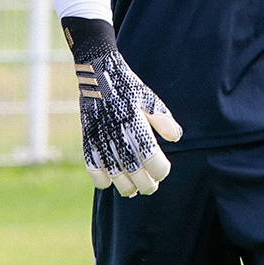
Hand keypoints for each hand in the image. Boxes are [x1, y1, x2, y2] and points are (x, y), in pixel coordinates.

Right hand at [62, 17, 182, 196]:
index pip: (151, 157)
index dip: (160, 169)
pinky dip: (101, 180)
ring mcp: (101, 137)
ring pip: (115, 174)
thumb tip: (175, 138)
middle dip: (146, 184)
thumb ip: (163, 120)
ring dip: (126, 187)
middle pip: (134, 170)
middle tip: (152, 187)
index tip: (163, 170)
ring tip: (134, 190)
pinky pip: (93, 168)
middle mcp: (118, 132)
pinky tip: (111, 182)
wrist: (98, 74)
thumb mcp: (150, 99)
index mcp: (136, 122)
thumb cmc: (129, 88)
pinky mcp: (87, 139)